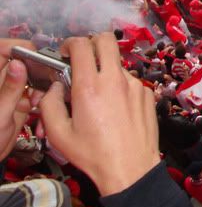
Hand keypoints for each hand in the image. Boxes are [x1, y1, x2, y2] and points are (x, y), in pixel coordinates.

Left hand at [0, 39, 34, 159]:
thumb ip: (10, 89)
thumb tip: (19, 64)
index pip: (1, 51)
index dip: (16, 47)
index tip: (33, 52)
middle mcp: (0, 83)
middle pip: (20, 61)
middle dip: (34, 69)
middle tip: (41, 81)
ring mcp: (9, 92)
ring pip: (31, 77)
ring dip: (40, 85)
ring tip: (37, 99)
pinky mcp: (19, 103)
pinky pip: (35, 93)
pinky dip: (41, 98)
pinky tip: (37, 107)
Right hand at [39, 34, 160, 196]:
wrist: (130, 167)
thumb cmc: (93, 153)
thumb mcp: (58, 134)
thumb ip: (50, 104)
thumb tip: (55, 87)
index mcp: (90, 86)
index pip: (82, 45)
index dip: (71, 43)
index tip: (66, 53)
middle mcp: (115, 79)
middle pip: (107, 40)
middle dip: (92, 42)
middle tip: (84, 58)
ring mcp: (134, 84)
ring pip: (118, 64)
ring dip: (106, 71)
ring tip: (99, 98)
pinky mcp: (147, 92)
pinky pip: (130, 82)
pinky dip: (119, 88)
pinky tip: (116, 109)